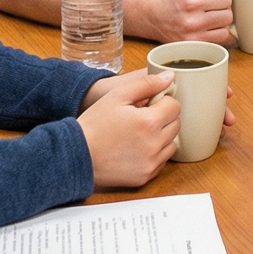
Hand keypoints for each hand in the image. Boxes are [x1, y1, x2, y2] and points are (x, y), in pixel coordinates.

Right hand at [77, 69, 179, 187]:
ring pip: (171, 143)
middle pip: (176, 124)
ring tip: (141, 133)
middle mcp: (154, 145)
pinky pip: (162, 161)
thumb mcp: (117, 95)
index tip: (150, 104)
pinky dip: (156, 153)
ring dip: (162, 136)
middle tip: (143, 116)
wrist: (77, 155)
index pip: (174, 106)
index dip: (162, 101)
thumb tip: (169, 77)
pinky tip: (139, 147)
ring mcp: (151, 163)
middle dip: (163, 117)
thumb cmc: (95, 125)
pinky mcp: (145, 176)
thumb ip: (146, 84)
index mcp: (149, 122)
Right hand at [148, 0, 233, 42]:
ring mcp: (193, 37)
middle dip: (223, 9)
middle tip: (212, 6)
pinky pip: (219, 41)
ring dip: (221, 23)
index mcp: (192, 1)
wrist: (156, 15)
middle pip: (228, 15)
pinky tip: (208, 27)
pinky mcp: (194, 46)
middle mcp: (192, 21)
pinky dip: (217, 34)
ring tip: (210, 16)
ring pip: (225, 30)